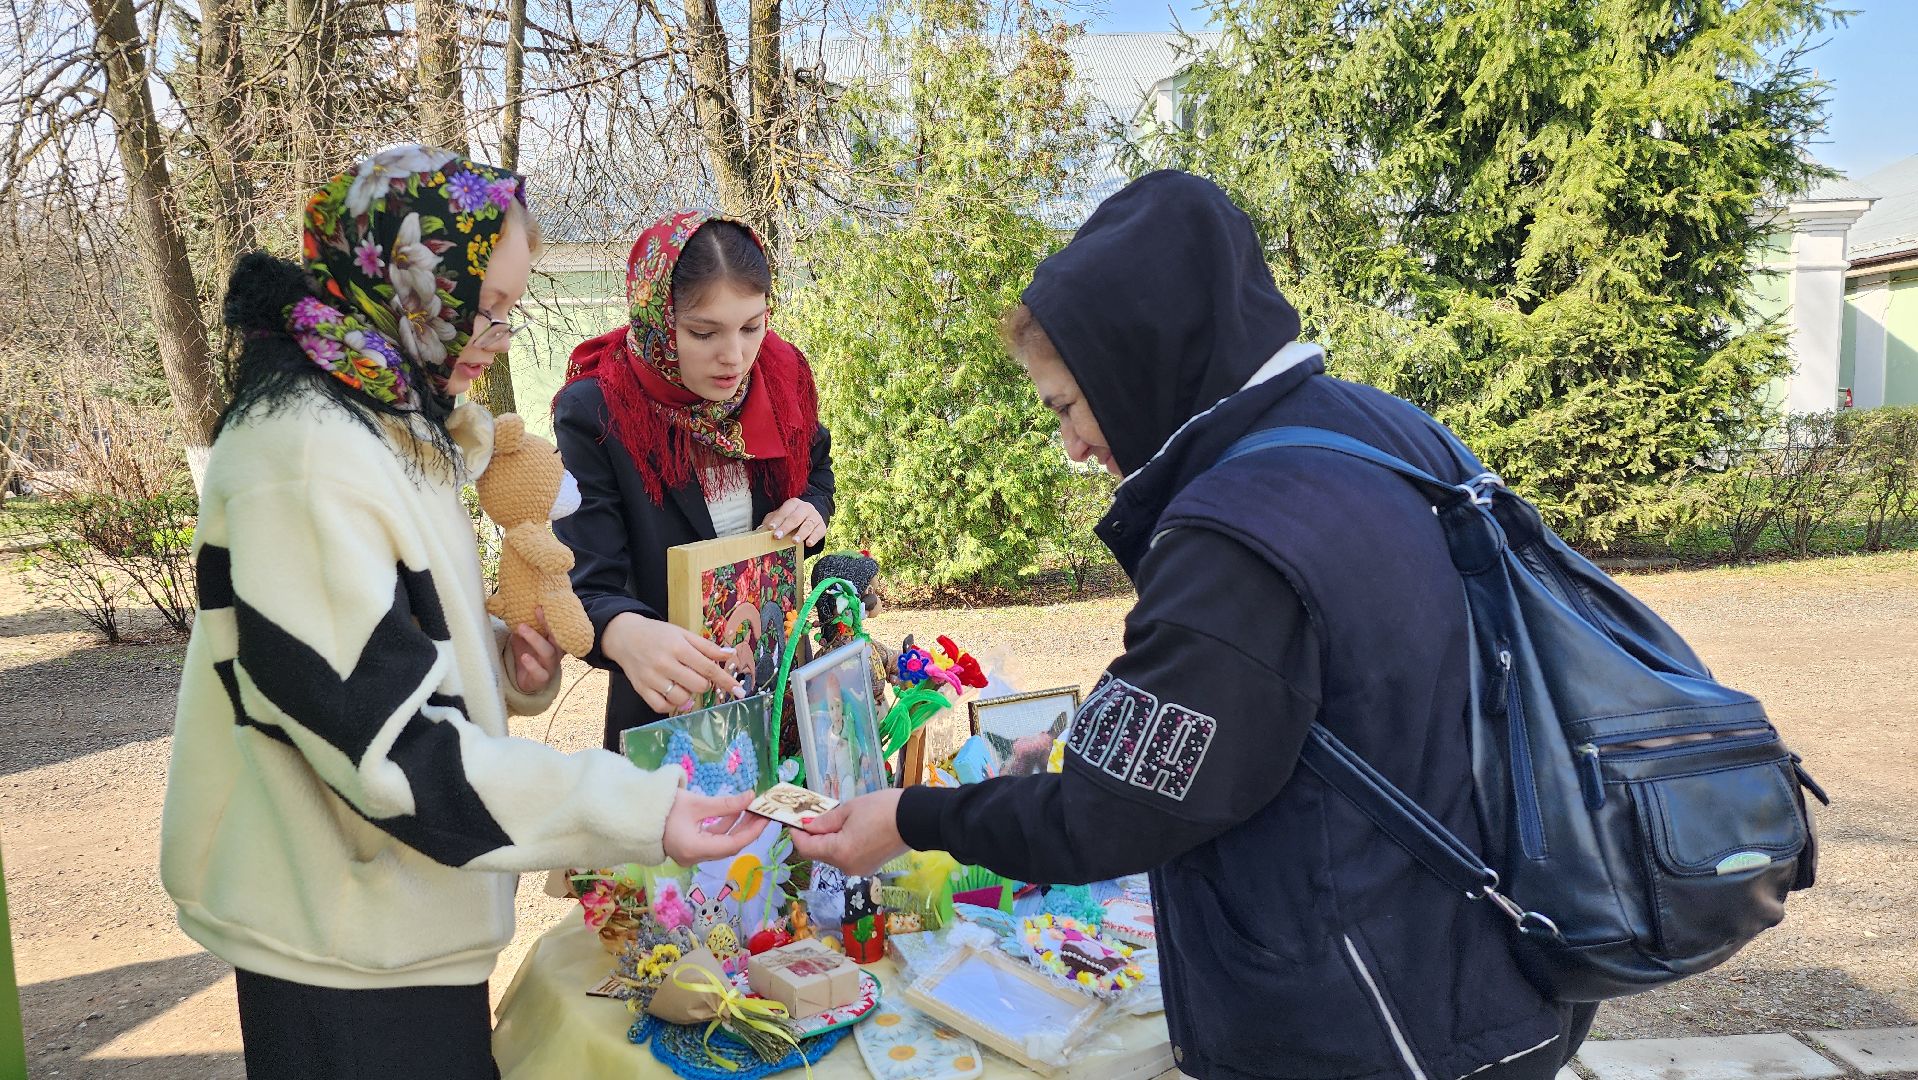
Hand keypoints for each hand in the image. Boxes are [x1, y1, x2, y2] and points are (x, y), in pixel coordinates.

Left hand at [508, 607, 561, 693]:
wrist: (527, 681)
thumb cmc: (528, 654)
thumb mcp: (524, 639)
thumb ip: (523, 626)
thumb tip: (512, 608)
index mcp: (554, 640)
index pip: (555, 626)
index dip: (549, 616)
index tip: (539, 605)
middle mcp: (556, 652)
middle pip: (556, 637)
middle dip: (547, 623)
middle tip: (535, 611)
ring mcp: (551, 665)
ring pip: (547, 652)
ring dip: (535, 639)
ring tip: (521, 628)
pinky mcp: (543, 678)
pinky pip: (540, 672)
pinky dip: (532, 664)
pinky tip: (524, 656)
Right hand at [603, 611, 743, 714]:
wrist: (624, 636)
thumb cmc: (658, 635)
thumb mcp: (683, 634)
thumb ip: (706, 647)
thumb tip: (730, 655)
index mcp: (678, 647)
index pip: (708, 668)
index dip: (726, 680)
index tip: (739, 692)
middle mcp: (665, 663)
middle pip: (697, 685)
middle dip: (704, 684)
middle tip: (697, 676)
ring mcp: (652, 678)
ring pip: (681, 699)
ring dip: (689, 696)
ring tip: (683, 684)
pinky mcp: (641, 689)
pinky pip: (662, 707)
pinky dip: (671, 705)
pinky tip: (673, 695)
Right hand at [663, 790, 770, 864]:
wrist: (636, 814)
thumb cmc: (663, 807)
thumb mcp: (697, 803)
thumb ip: (725, 804)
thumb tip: (751, 797)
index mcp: (695, 849)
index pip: (732, 844)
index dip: (752, 831)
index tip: (766, 817)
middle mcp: (695, 857)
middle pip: (729, 846)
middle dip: (748, 829)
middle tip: (763, 811)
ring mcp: (692, 854)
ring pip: (722, 843)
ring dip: (737, 827)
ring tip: (752, 809)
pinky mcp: (689, 848)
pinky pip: (712, 840)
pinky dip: (725, 828)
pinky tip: (735, 812)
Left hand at [760, 498, 826, 546]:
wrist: (812, 516)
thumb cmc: (793, 517)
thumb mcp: (782, 516)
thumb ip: (771, 521)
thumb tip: (759, 530)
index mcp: (793, 504)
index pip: (785, 511)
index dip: (777, 519)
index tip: (770, 527)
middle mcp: (805, 508)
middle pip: (795, 518)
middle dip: (786, 527)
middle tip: (777, 536)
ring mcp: (815, 517)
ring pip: (808, 525)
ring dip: (801, 534)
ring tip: (794, 541)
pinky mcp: (822, 526)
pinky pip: (818, 532)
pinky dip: (814, 538)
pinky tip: (808, 544)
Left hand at [787, 788, 906, 875]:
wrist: (916, 819)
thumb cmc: (882, 809)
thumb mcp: (849, 809)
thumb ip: (824, 821)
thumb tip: (806, 825)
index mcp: (839, 852)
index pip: (806, 848)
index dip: (796, 834)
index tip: (793, 820)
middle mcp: (846, 867)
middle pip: (819, 853)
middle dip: (814, 836)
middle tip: (815, 815)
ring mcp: (858, 869)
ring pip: (833, 856)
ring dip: (829, 840)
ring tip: (837, 819)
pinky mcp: (869, 867)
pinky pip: (847, 857)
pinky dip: (842, 845)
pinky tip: (850, 829)